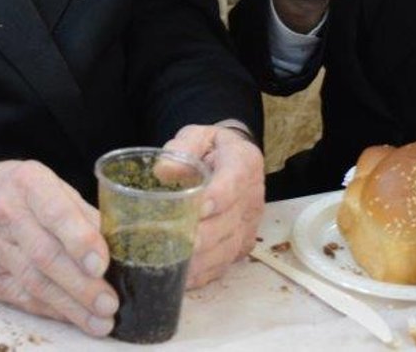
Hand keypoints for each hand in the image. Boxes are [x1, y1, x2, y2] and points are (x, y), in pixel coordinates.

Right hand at [0, 157, 117, 336]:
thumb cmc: (21, 192)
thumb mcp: (53, 186)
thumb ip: (83, 214)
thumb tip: (117, 250)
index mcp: (28, 182)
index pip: (56, 213)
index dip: (80, 241)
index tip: (103, 265)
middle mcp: (3, 211)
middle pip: (45, 255)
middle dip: (81, 285)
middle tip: (110, 304)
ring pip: (34, 282)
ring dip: (70, 306)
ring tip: (100, 321)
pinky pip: (21, 297)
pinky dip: (52, 310)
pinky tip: (74, 317)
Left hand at [162, 124, 264, 287]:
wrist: (232, 159)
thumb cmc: (209, 147)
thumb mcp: (197, 135)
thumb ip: (183, 147)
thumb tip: (163, 170)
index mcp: (244, 163)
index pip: (234, 182)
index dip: (219, 197)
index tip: (199, 209)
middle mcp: (252, 197)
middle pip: (230, 222)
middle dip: (203, 237)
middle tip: (176, 244)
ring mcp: (249, 225)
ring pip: (228, 249)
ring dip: (201, 261)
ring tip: (172, 267)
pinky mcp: (242, 245)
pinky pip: (225, 264)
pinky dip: (203, 275)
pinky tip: (181, 280)